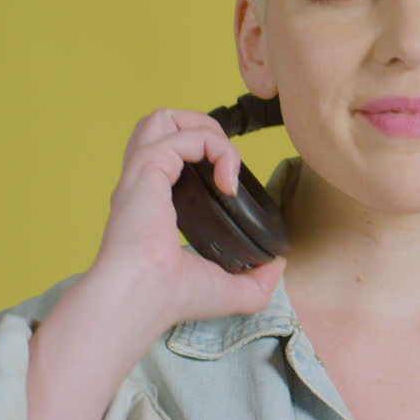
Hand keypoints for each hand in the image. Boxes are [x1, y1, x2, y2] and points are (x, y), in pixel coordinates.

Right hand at [91, 108, 285, 326]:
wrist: (140, 301)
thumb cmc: (171, 299)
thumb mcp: (227, 290)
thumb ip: (256, 281)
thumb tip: (279, 266)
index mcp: (152, 200)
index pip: (171, 152)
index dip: (205, 153)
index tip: (231, 185)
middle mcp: (142, 181)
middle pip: (163, 123)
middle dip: (204, 129)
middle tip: (226, 165)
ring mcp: (140, 173)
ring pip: (165, 117)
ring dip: (206, 130)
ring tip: (225, 163)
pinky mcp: (146, 169)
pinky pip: (183, 135)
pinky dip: (214, 147)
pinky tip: (228, 181)